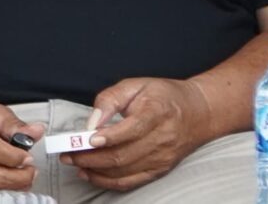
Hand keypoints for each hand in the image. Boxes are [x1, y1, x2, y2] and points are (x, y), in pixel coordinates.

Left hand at [71, 76, 210, 189]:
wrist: (199, 112)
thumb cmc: (164, 95)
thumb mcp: (135, 85)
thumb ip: (110, 99)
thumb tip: (91, 121)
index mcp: (157, 112)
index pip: (131, 129)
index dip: (107, 137)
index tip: (85, 139)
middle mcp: (162, 139)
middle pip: (123, 154)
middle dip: (91, 157)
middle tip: (68, 154)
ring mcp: (162, 158)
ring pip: (124, 171)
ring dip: (95, 170)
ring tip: (74, 163)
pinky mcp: (160, 169)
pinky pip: (132, 181)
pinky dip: (109, 181)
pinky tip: (91, 175)